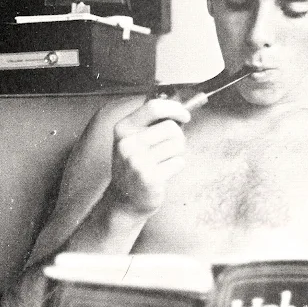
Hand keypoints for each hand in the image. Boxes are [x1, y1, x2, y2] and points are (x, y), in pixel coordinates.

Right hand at [109, 98, 190, 214]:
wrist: (125, 200)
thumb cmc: (134, 166)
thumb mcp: (132, 140)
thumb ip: (149, 122)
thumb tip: (176, 106)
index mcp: (123, 129)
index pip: (154, 107)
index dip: (175, 108)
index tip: (184, 115)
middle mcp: (128, 144)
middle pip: (171, 127)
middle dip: (178, 136)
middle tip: (171, 147)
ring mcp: (137, 162)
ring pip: (177, 144)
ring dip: (177, 153)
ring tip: (164, 161)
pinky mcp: (150, 178)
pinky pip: (178, 162)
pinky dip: (176, 166)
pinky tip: (164, 173)